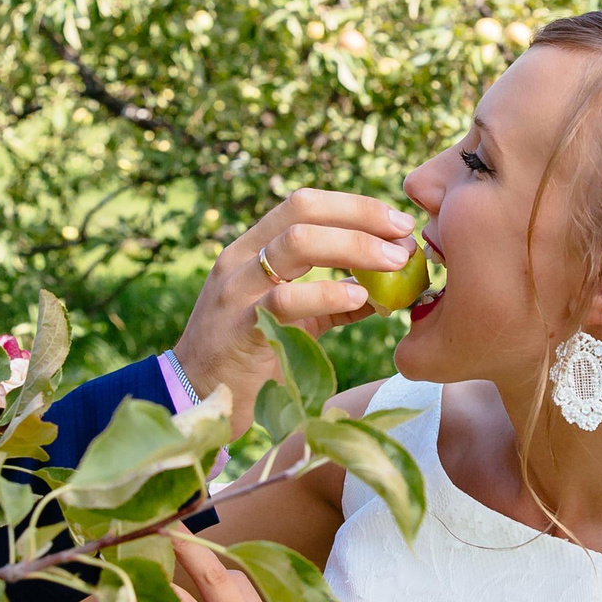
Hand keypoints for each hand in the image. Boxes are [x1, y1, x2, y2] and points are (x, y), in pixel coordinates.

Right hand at [172, 188, 415, 437]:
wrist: (198, 397)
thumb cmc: (249, 356)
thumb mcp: (292, 317)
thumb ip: (332, 299)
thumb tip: (388, 291)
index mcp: (251, 248)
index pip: (303, 204)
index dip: (355, 205)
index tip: (396, 221)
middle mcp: (240, 259)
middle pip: (302, 212)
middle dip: (360, 216)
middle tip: (403, 234)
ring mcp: (236, 290)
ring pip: (295, 244)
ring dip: (354, 247)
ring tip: (394, 261)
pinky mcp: (240, 327)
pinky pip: (286, 299)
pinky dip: (328, 292)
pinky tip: (360, 297)